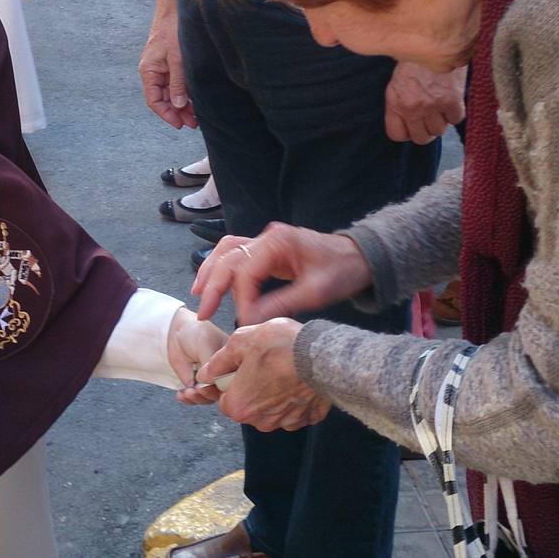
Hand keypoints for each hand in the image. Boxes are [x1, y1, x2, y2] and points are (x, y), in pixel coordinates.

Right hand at [140, 0, 195, 127]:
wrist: (175, 8)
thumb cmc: (173, 30)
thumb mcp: (178, 59)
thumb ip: (178, 83)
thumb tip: (179, 106)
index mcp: (149, 71)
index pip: (154, 101)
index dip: (166, 114)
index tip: (180, 124)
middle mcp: (153, 72)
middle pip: (163, 99)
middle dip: (177, 112)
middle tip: (193, 123)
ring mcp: (162, 68)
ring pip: (171, 93)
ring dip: (182, 105)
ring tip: (196, 116)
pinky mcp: (171, 63)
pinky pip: (176, 83)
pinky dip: (184, 93)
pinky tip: (195, 100)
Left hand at [166, 308, 228, 405]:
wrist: (179, 333)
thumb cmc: (197, 332)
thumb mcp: (206, 343)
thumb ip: (209, 362)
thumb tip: (209, 383)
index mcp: (234, 362)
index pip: (232, 381)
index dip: (221, 388)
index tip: (208, 386)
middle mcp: (225, 374)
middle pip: (221, 394)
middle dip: (206, 396)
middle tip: (195, 390)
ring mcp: (211, 381)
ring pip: (208, 398)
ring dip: (196, 399)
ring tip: (186, 392)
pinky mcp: (198, 386)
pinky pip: (196, 398)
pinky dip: (187, 399)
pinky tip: (181, 395)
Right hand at [193, 223, 372, 324]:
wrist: (360, 257)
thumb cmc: (342, 271)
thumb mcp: (315, 292)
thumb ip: (280, 305)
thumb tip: (248, 321)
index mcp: (279, 242)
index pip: (246, 271)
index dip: (241, 299)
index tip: (243, 321)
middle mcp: (268, 237)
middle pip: (229, 257)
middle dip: (213, 284)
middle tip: (203, 312)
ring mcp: (266, 240)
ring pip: (227, 250)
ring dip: (211, 271)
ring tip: (199, 294)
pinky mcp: (268, 248)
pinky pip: (237, 253)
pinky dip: (223, 267)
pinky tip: (214, 283)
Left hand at [197, 319, 328, 431]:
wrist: (323, 356)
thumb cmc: (280, 346)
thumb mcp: (241, 341)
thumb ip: (219, 361)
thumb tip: (205, 373)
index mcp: (239, 406)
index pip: (225, 399)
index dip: (231, 381)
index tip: (242, 366)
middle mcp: (260, 421)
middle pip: (248, 405)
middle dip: (253, 388)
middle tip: (265, 364)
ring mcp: (285, 422)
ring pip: (271, 409)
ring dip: (274, 394)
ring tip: (284, 369)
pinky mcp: (307, 419)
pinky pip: (294, 410)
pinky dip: (295, 398)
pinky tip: (298, 380)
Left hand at [384, 62, 466, 144]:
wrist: (433, 37)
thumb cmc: (413, 56)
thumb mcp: (396, 79)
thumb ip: (398, 101)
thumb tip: (405, 121)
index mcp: (394, 101)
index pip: (397, 135)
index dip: (406, 131)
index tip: (412, 124)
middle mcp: (412, 107)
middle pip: (420, 138)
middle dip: (424, 130)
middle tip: (429, 118)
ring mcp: (432, 105)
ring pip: (438, 131)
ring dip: (440, 121)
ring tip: (439, 107)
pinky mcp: (452, 100)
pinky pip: (455, 119)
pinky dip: (454, 112)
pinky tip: (451, 100)